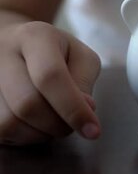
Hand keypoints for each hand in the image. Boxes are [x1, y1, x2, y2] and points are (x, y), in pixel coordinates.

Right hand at [0, 21, 100, 144]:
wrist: (15, 45)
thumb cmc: (56, 53)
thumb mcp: (81, 57)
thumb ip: (85, 82)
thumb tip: (84, 109)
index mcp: (34, 37)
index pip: (50, 76)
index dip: (73, 108)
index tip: (93, 131)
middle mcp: (1, 54)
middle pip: (27, 104)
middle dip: (57, 124)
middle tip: (72, 124)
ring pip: (9, 122)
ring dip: (39, 133)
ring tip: (52, 120)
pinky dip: (22, 137)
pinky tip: (33, 123)